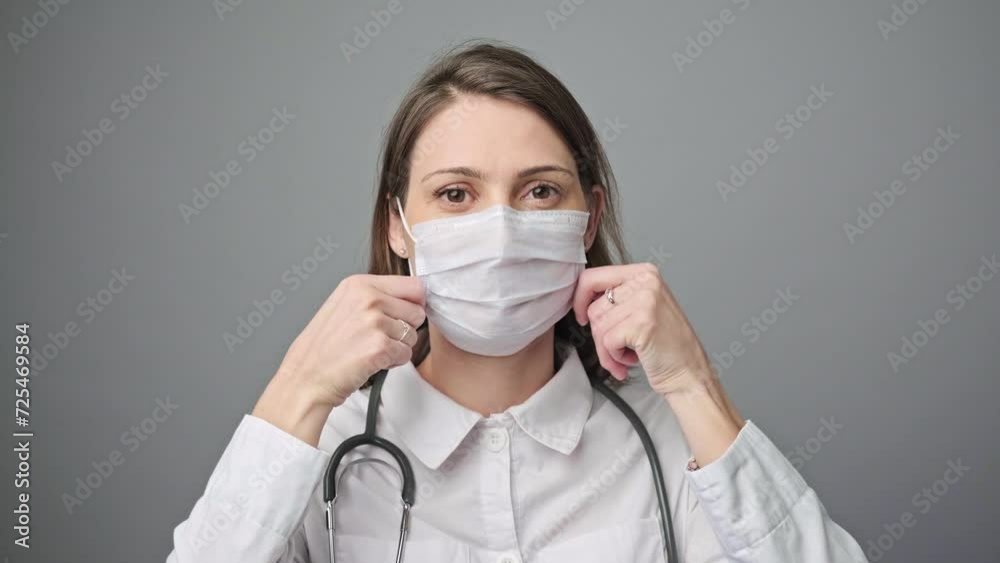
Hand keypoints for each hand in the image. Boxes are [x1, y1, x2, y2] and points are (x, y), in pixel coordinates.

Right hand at [279, 274, 426, 406]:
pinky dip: (393, 362)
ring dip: (397, 346)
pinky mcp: (380, 347)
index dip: (413, 303)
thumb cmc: (323, 347)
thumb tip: (416, 297)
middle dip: (405, 327)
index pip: (413, 285)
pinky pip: (406, 354)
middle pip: (417, 311)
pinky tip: (371, 361)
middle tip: (378, 337)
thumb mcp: (344, 305)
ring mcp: (374, 322)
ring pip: (413, 335)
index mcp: (359, 284)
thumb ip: (377, 296)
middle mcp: (368, 298)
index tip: (402, 314)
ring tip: (370, 349)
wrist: (305, 377)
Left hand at [572, 263, 712, 395]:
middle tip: (617, 349)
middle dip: (599, 336)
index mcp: (644, 273)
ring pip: (598, 327)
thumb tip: (581, 297)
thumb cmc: (665, 346)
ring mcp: (645, 301)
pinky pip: (607, 342)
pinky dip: (614, 358)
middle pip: (594, 308)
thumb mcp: (643, 307)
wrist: (689, 373)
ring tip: (627, 355)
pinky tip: (633, 360)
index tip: (581, 316)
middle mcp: (646, 282)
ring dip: (607, 350)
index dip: (579, 300)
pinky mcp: (642, 323)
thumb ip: (617, 297)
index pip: (592, 277)